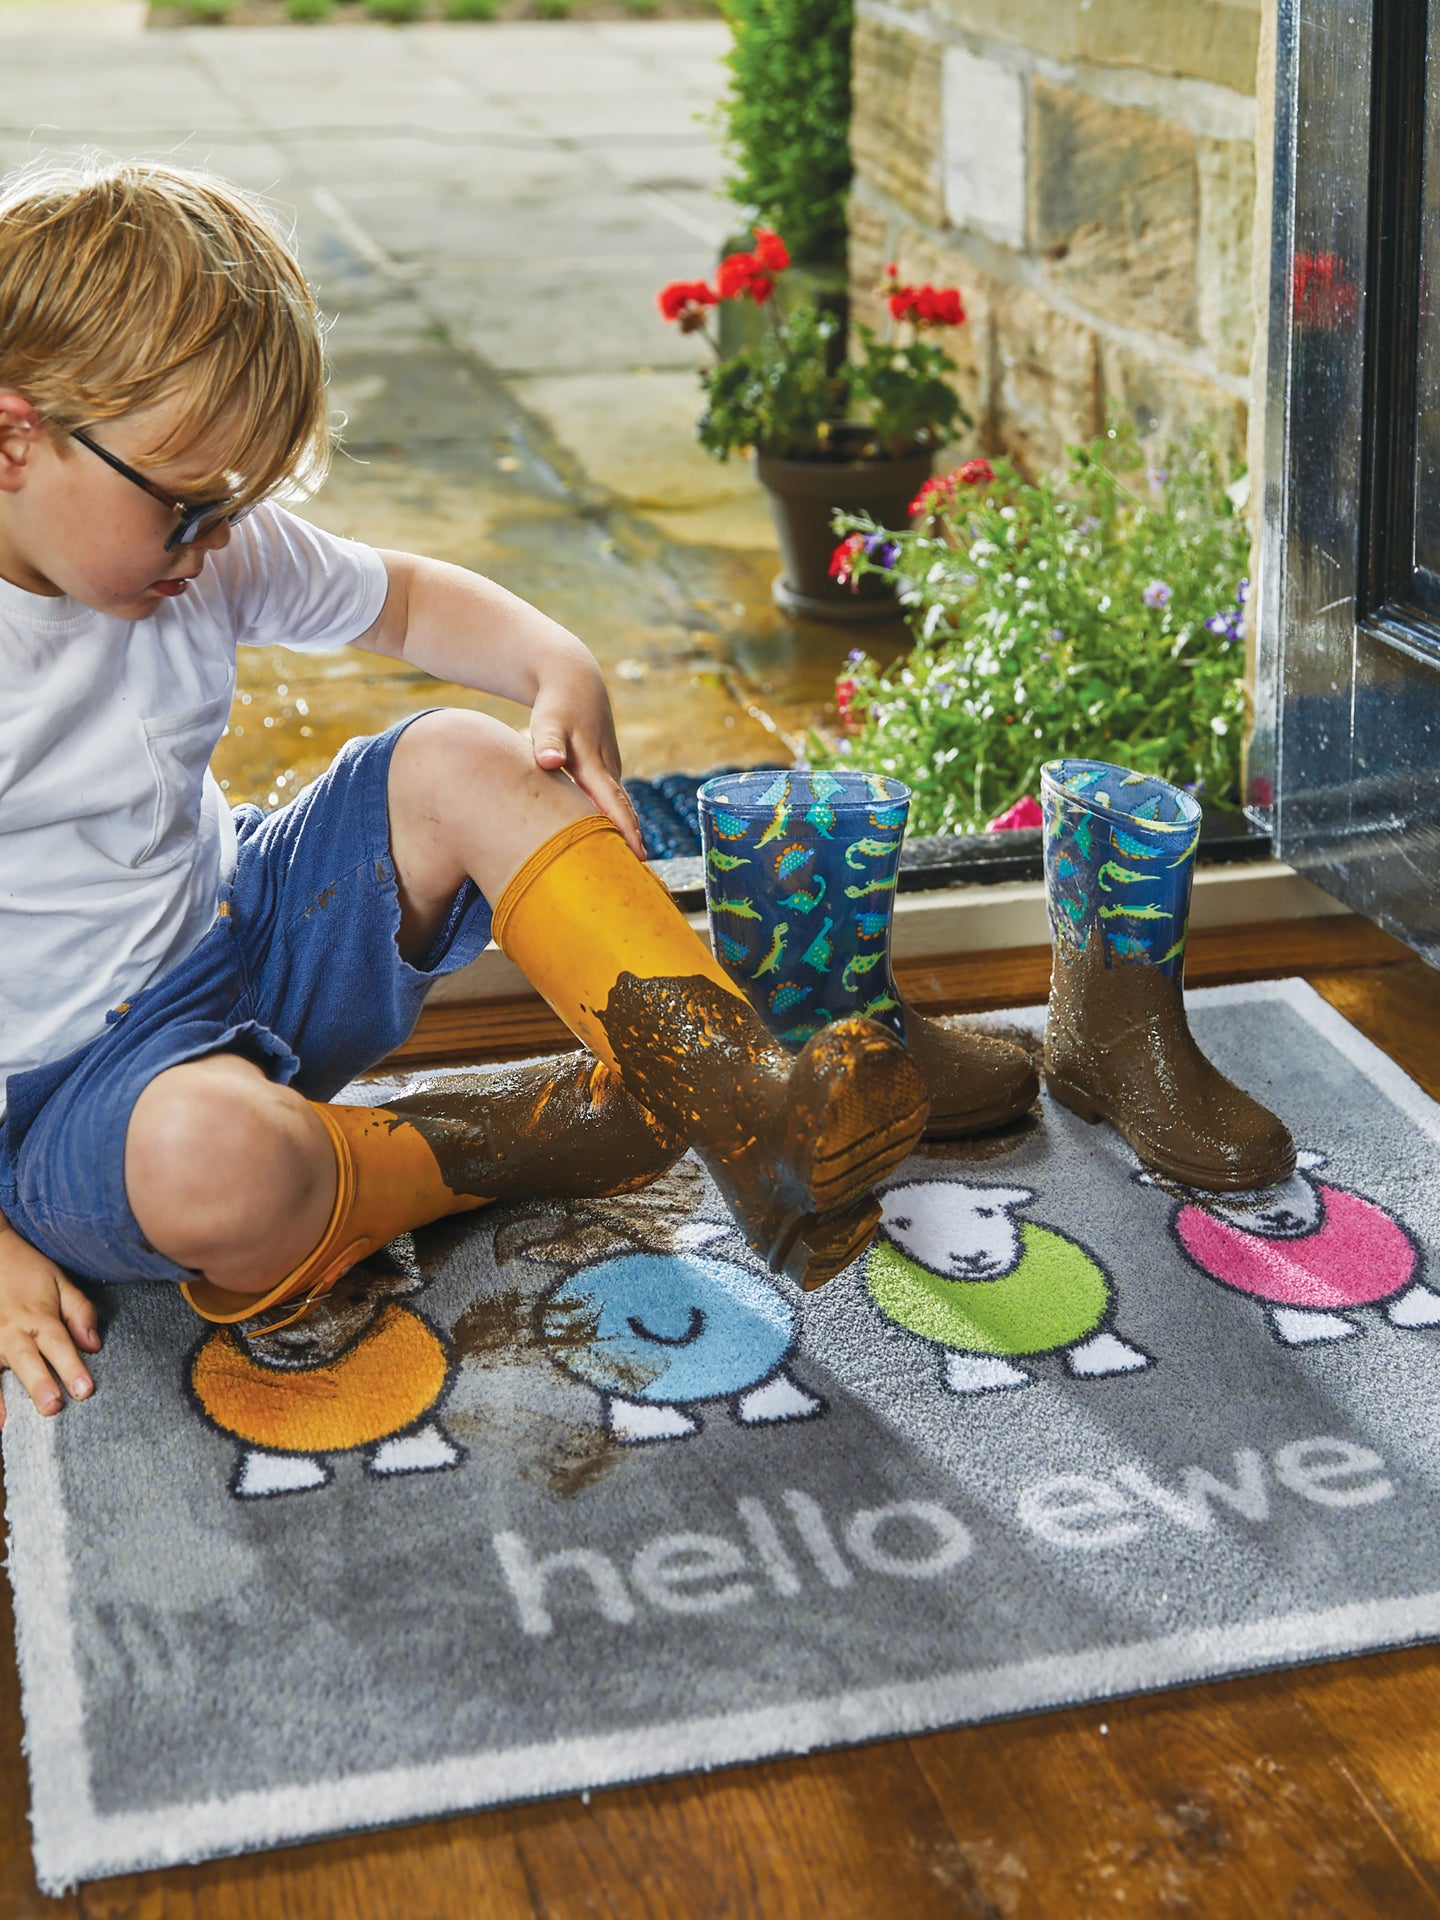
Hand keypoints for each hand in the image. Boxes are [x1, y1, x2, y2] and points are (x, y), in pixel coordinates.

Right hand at [0, 1221, 99, 1425]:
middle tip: (52, 1407)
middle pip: (26, 1360)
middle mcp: (10, 1331)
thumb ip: (79, 1312)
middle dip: (39, 1384)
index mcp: (37, 1316)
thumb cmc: (27, 1271)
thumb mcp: (60, 1282)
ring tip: (8, 1423)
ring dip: (1, 1398)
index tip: (85, 1390)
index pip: (59, 1345)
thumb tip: (94, 1345)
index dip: (72, 1368)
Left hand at [530, 664, 645, 860]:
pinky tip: (605, 840)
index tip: (638, 859)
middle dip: (631, 843)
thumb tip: (549, 762)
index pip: (614, 806)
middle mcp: (608, 771)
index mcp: (595, 766)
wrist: (574, 679)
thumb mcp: (548, 720)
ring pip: (617, 807)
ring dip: (623, 834)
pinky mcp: (602, 769)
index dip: (626, 833)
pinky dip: (612, 819)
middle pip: (622, 812)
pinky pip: (609, 800)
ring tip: (623, 868)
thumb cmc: (556, 703)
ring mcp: (608, 769)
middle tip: (638, 879)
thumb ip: (546, 743)